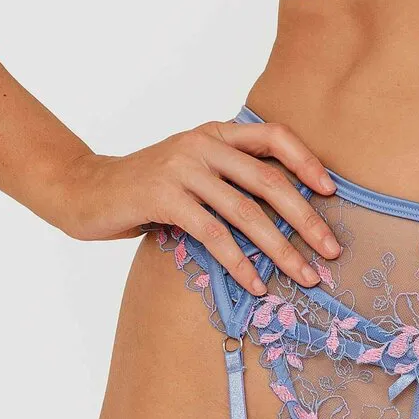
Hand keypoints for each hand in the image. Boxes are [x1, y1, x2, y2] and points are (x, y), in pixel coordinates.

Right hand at [54, 120, 340, 295]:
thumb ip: (229, 180)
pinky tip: (256, 285)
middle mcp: (202, 144)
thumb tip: (284, 214)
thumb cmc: (147, 189)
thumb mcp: (192, 172)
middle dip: (307, 219)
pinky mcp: (163, 198)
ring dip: (281, 249)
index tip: (332, 192)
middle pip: (269, 181)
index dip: (306, 162)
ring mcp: (182, 169)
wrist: (85, 190)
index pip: (273, 137)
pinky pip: (213, 234)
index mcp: (215, 134)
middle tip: (333, 251)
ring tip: (305, 277)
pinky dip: (239, 263)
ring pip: (246, 212)